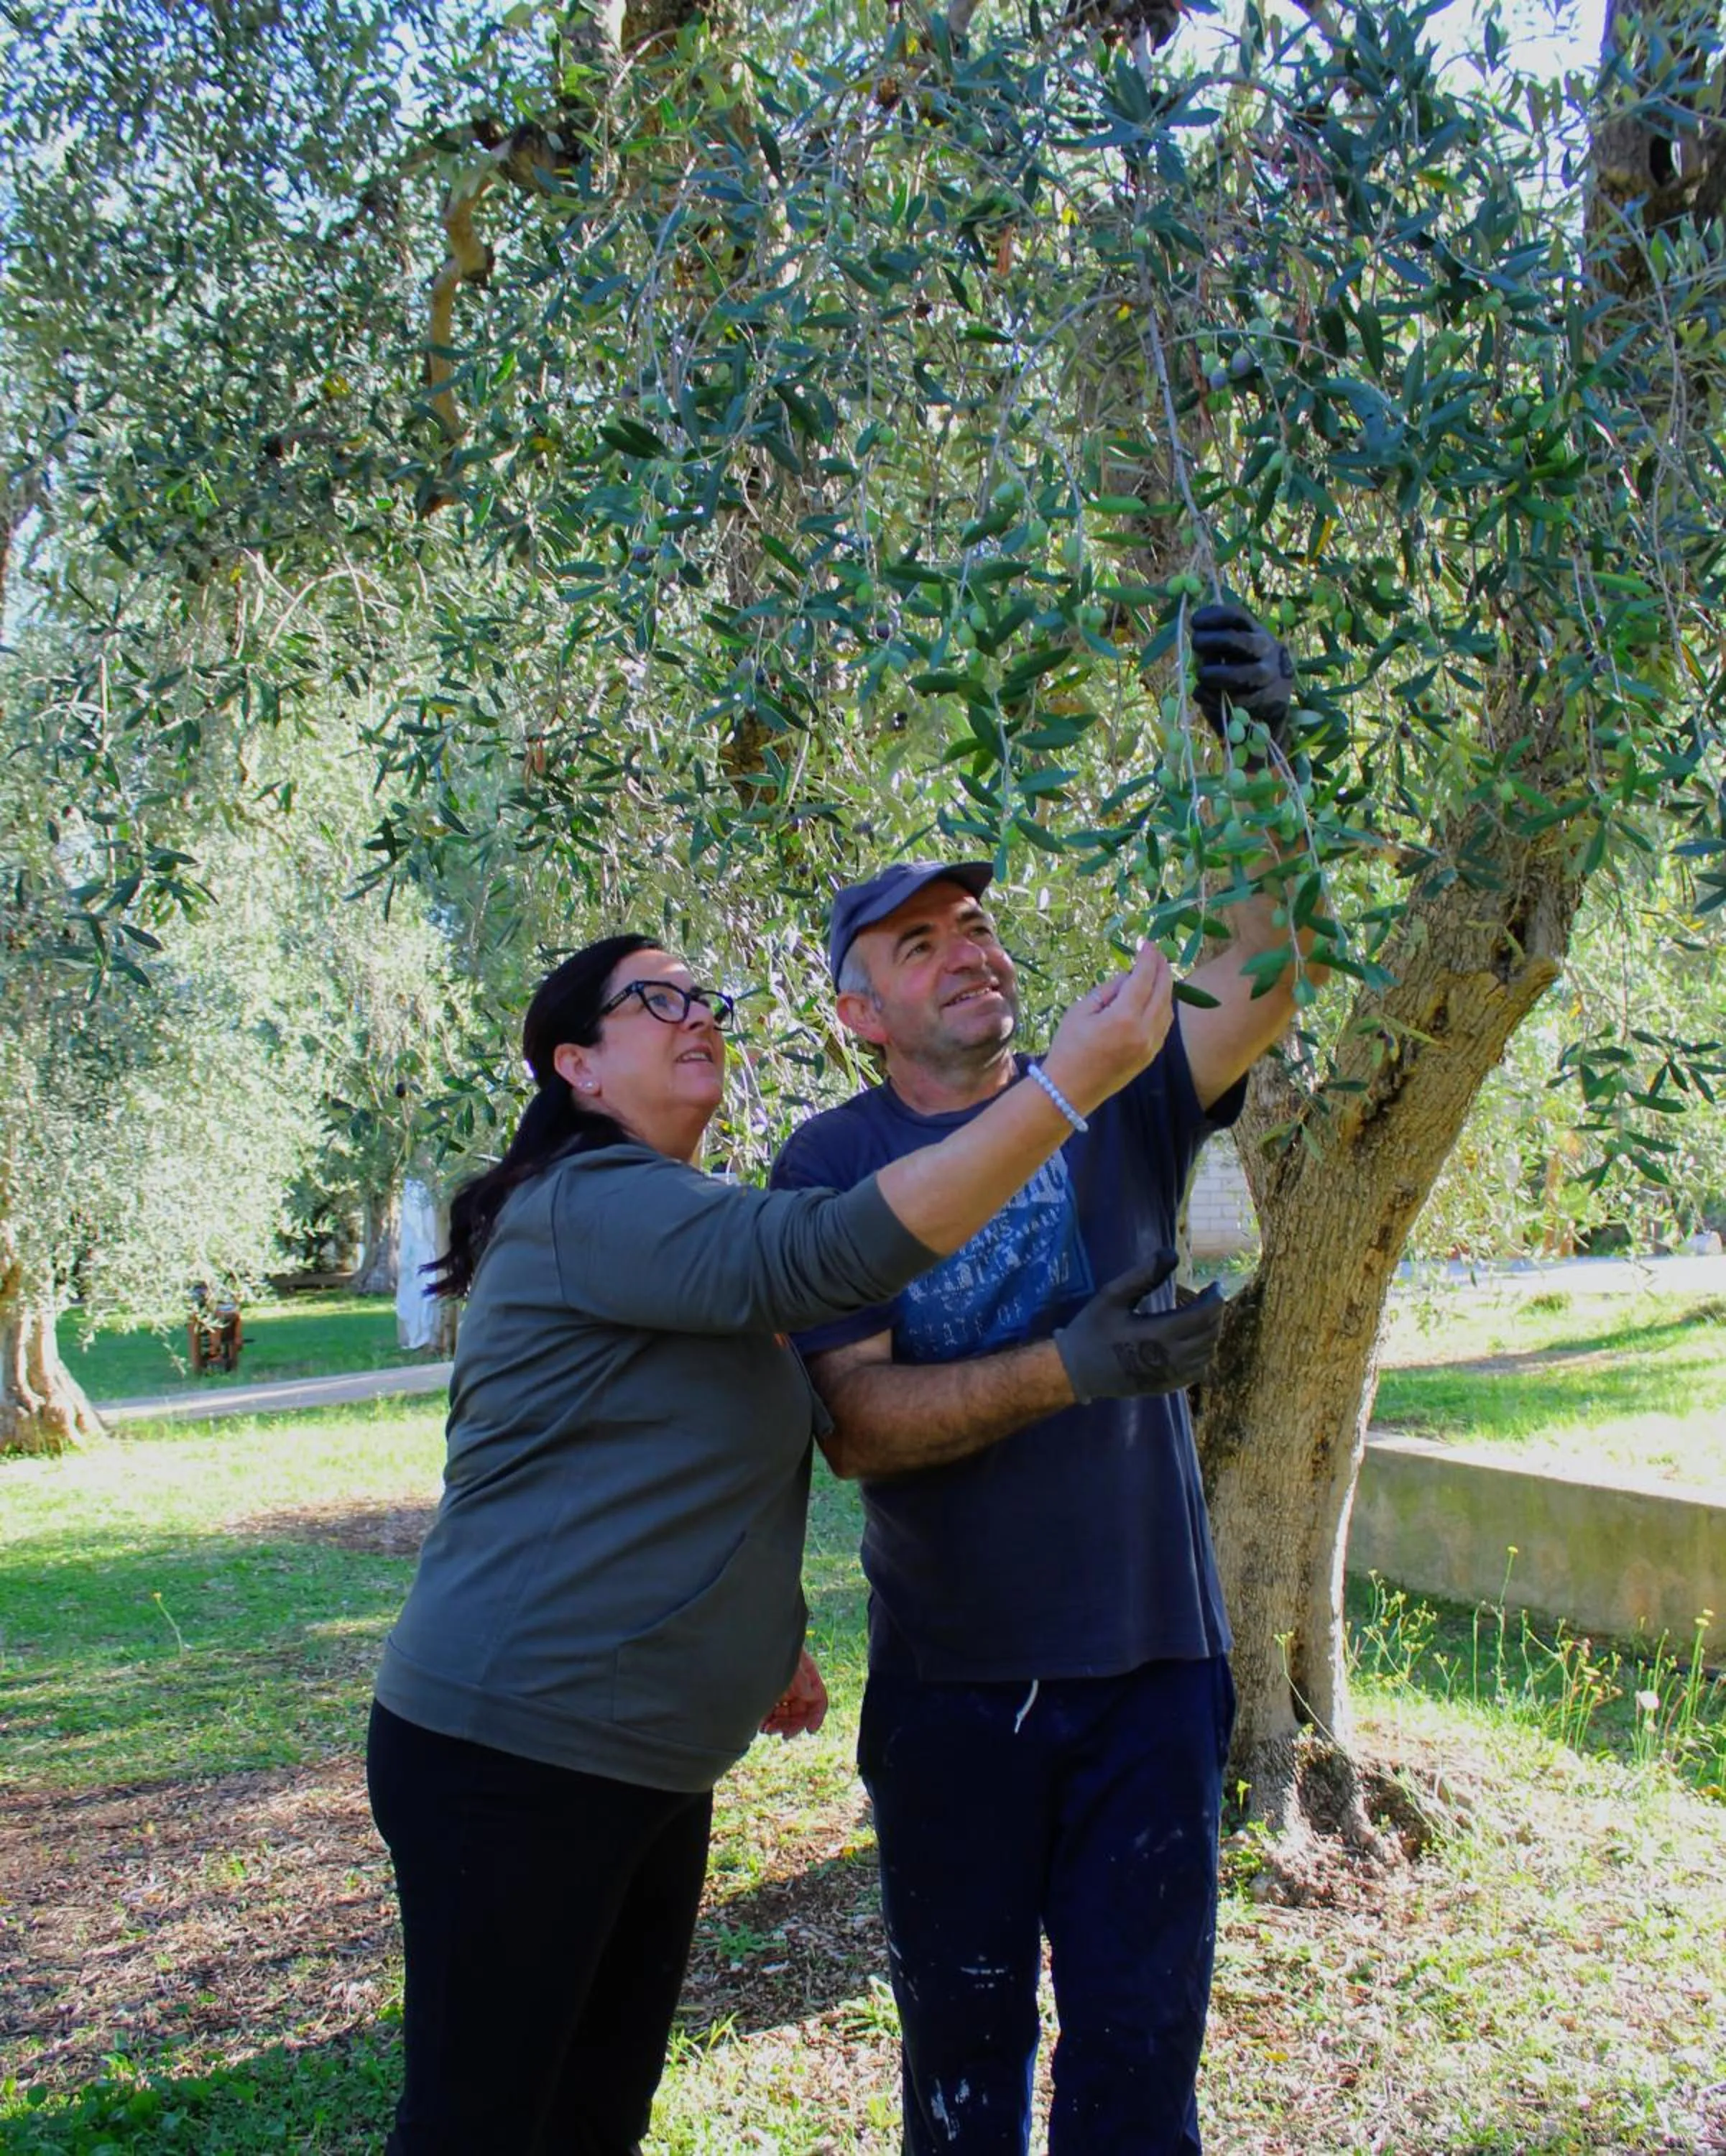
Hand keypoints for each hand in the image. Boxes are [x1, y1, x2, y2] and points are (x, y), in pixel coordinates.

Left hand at [758, 1648, 827, 1739]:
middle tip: (783, 1734)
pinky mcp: (769, 1696)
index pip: (819, 1700)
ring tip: (768, 1730)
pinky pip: (773, 1715)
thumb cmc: (773, 1647)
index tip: (810, 1730)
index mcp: (808, 1677)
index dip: (817, 1716)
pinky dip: (769, 1723)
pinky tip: (762, 1726)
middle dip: (793, 1725)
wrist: (752, 1642)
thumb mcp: (790, 1661)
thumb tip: (809, 1695)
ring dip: (780, 1726)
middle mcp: (797, 1687)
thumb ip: (800, 1678)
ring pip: (787, 1717)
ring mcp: (783, 1692)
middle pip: (802, 1713)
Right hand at [1041, 941, 1174, 1116]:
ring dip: (1166, 987)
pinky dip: (1163, 1006)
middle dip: (1162, 968)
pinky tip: (1156, 997)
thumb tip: (1128, 978)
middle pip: (1163, 991)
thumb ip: (1108, 990)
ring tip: (1159, 971)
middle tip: (1158, 952)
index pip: (1144, 978)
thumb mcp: (1080, 1011)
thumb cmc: (1068, 1047)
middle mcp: (1143, 1031)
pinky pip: (1163, 1024)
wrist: (1070, 1090)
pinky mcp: (1150, 1056)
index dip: (1148, 958)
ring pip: (1167, 1008)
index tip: (1148, 943)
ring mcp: (1150, 1046)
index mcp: (1123, 1017)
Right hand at [1054, 1253, 1227, 1403]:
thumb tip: (1172, 1253)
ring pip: (1208, 1353)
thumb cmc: (1092, 1329)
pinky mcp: (1167, 1386)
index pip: (1203, 1316)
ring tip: (1202, 1315)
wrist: (1077, 1370)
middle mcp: (1171, 1358)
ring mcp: (1171, 1376)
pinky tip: (1193, 1340)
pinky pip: (1198, 1371)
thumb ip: (1143, 1275)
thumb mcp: (1112, 1296)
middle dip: (1216, 1313)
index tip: (1215, 1285)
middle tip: (1210, 1297)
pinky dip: (1203, 1353)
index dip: (1215, 1298)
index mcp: (1159, 1334)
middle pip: (1210, 1334)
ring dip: (1211, 1332)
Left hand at [1191, 601, 1295, 749]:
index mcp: (1255, 631)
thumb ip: (1213, 647)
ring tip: (1201, 675)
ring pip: (1242, 675)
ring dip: (1216, 675)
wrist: (1270, 701)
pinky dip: (1215, 699)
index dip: (1214, 616)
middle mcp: (1265, 650)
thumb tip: (1196, 644)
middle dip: (1213, 641)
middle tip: (1195, 644)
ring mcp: (1268, 676)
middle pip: (1241, 641)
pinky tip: (1203, 695)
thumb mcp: (1229, 651)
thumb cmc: (1239, 669)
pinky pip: (1239, 701)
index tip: (1194, 622)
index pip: (1237, 616)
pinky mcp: (1268, 700)